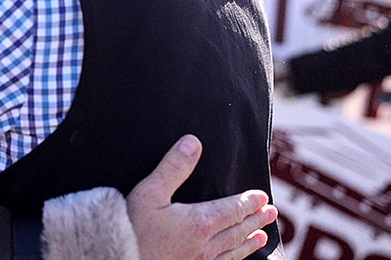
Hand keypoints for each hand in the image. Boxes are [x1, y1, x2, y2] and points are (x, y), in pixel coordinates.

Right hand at [127, 134, 276, 259]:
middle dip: (255, 220)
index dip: (249, 202)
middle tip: (271, 213)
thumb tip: (193, 142)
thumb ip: (173, 167)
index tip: (262, 197)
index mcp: (199, 222)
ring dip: (250, 242)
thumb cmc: (132, 228)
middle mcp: (206, 244)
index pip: (232, 209)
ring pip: (233, 251)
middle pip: (237, 230)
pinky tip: (235, 259)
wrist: (119, 257)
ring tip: (262, 237)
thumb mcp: (149, 192)